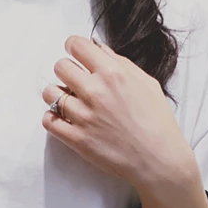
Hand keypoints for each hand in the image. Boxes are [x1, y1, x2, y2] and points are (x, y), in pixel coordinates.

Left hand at [42, 36, 198, 193]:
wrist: (159, 161)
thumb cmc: (158, 124)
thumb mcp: (147, 84)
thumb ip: (121, 64)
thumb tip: (100, 51)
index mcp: (113, 73)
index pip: (76, 45)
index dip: (74, 47)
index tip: (77, 56)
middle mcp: (95, 91)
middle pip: (60, 67)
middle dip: (67, 72)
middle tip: (76, 82)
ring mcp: (83, 116)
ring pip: (50, 93)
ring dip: (58, 96)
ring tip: (71, 103)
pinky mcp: (77, 139)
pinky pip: (49, 121)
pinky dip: (53, 118)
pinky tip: (64, 120)